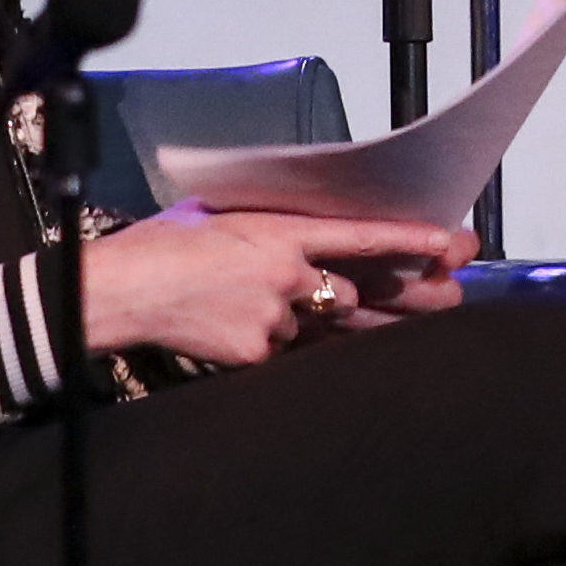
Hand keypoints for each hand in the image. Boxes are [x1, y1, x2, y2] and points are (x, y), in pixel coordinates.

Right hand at [79, 206, 467, 369]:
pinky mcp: (256, 352)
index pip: (360, 237)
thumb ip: (270, 224)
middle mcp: (285, 274)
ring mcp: (272, 317)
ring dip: (291, 317)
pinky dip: (259, 339)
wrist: (119, 288)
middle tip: (370, 298)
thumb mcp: (221, 213)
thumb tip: (298, 235)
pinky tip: (222, 323)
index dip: (409, 242)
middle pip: (345, 296)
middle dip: (346, 300)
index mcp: (278, 231)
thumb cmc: (161, 244)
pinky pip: (278, 350)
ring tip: (238, 300)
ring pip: (310, 324)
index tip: (446, 245)